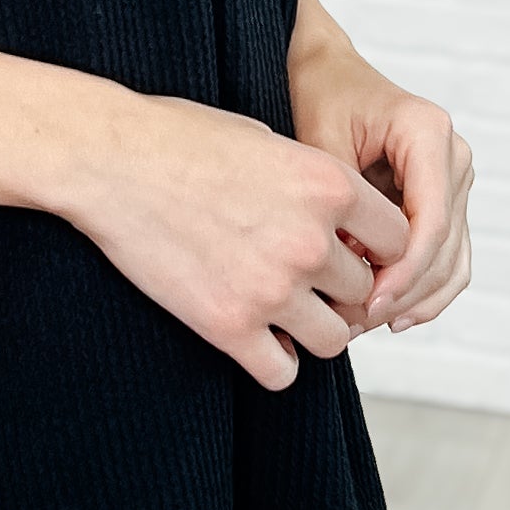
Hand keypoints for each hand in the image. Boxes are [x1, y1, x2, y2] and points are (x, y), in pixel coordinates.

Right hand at [62, 90, 411, 392]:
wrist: (110, 159)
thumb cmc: (180, 137)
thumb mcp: (266, 138)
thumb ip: (313, 181)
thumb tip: (341, 218)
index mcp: (328, 184)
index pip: (399, 240)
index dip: (377, 248)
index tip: (351, 250)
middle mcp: (310, 240)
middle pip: (364, 291)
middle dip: (340, 288)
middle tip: (307, 280)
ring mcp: (271, 288)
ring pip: (334, 339)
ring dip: (314, 327)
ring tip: (284, 311)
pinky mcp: (228, 325)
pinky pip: (282, 372)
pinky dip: (274, 361)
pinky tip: (255, 338)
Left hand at [286, 0, 472, 334]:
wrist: (327, 72)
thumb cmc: (320, 95)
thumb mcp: (318, 140)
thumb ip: (338, 203)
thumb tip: (352, 271)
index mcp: (428, 132)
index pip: (430, 220)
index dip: (403, 271)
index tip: (367, 304)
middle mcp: (453, 157)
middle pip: (444, 248)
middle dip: (403, 294)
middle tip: (353, 323)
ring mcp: (455, 181)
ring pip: (452, 262)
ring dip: (413, 301)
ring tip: (362, 324)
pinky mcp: (446, 202)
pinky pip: (447, 259)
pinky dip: (423, 292)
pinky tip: (388, 316)